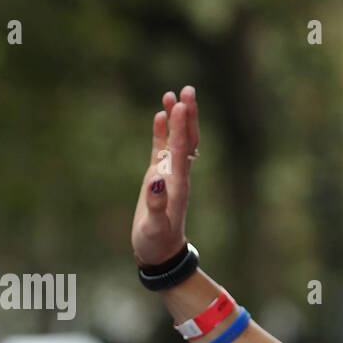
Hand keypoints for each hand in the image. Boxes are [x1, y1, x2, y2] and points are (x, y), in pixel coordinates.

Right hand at [131, 85, 200, 266]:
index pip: (182, 149)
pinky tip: (160, 114)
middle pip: (187, 140)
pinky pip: (163, 149)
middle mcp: (177, 175)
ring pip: (176, 140)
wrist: (160, 252)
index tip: (182, 105)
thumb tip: (156, 180)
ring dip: (177, 119)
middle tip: (188, 90)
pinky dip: (163, 132)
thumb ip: (155, 205)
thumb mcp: (154, 226)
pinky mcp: (159, 176)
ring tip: (172, 95)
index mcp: (178, 184)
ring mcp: (169, 174)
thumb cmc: (156, 241)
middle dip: (188, 116)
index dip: (182, 127)